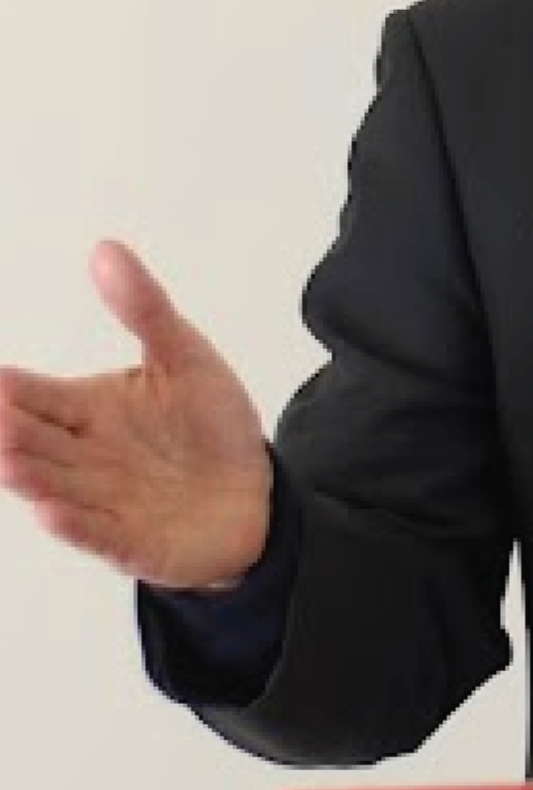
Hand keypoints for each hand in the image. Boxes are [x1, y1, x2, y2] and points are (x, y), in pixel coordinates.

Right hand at [0, 240, 271, 589]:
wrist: (252, 493)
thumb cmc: (209, 425)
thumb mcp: (183, 355)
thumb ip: (143, 307)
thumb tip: (104, 249)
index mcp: (88, 409)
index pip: (33, 395)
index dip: (6, 387)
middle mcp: (82, 455)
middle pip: (32, 440)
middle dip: (8, 429)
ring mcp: (100, 500)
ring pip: (53, 486)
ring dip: (29, 474)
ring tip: (7, 457)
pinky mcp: (128, 540)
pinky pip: (96, 533)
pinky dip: (74, 524)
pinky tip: (52, 513)